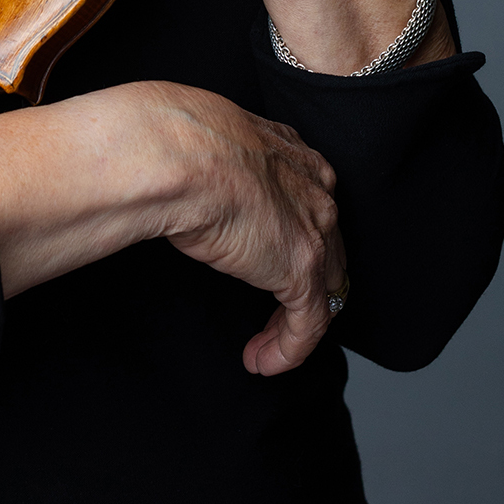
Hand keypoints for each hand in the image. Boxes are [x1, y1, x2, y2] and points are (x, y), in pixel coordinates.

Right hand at [138, 82, 347, 375]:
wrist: (178, 154)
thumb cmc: (175, 140)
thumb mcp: (205, 144)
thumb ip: (214, 165)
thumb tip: (184, 178)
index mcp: (293, 156)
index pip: (310, 206)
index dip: (293, 238)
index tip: (266, 261)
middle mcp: (315, 190)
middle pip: (328, 249)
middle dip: (304, 284)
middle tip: (273, 312)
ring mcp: (314, 230)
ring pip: (323, 290)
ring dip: (293, 325)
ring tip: (263, 348)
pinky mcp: (302, 270)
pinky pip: (308, 324)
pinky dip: (287, 350)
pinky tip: (262, 362)